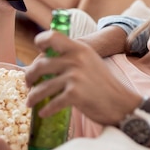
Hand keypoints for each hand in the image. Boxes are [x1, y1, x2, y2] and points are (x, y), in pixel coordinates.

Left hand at [24, 31, 140, 125]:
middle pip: (40, 65)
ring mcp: (75, 76)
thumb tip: (46, 61)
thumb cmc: (104, 85)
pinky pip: (52, 103)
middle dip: (29, 77)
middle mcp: (76, 59)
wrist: (122, 104)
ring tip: (30, 102)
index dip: (40, 42)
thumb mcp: (91, 62)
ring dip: (33, 96)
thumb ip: (73, 57)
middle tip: (28, 84)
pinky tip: (43, 112)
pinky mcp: (75, 94)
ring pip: (42, 87)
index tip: (36, 55)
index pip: (52, 36)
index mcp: (80, 48)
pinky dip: (45, 110)